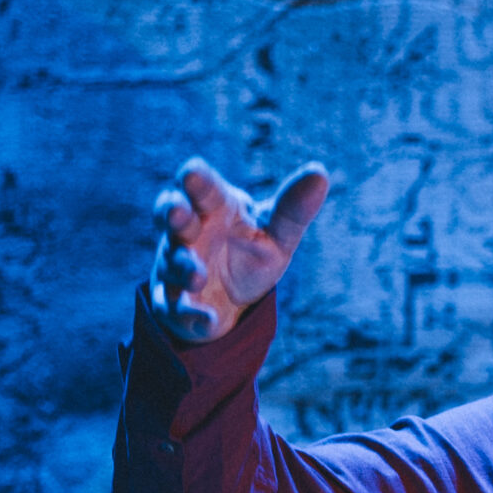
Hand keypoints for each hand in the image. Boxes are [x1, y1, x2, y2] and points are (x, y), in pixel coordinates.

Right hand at [147, 157, 331, 342]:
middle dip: (172, 213)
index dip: (196, 180)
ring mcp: (177, 266)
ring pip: (172, 262)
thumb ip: (293, 209)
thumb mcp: (277, 234)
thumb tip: (320, 173)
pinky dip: (190, 314)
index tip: (194, 174)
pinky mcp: (176, 303)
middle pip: (171, 215)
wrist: (232, 301)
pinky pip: (177, 308)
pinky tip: (207, 320)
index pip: (201, 187)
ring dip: (183, 267)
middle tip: (178, 212)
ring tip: (198, 276)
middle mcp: (189, 232)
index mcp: (215, 207)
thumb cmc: (251, 253)